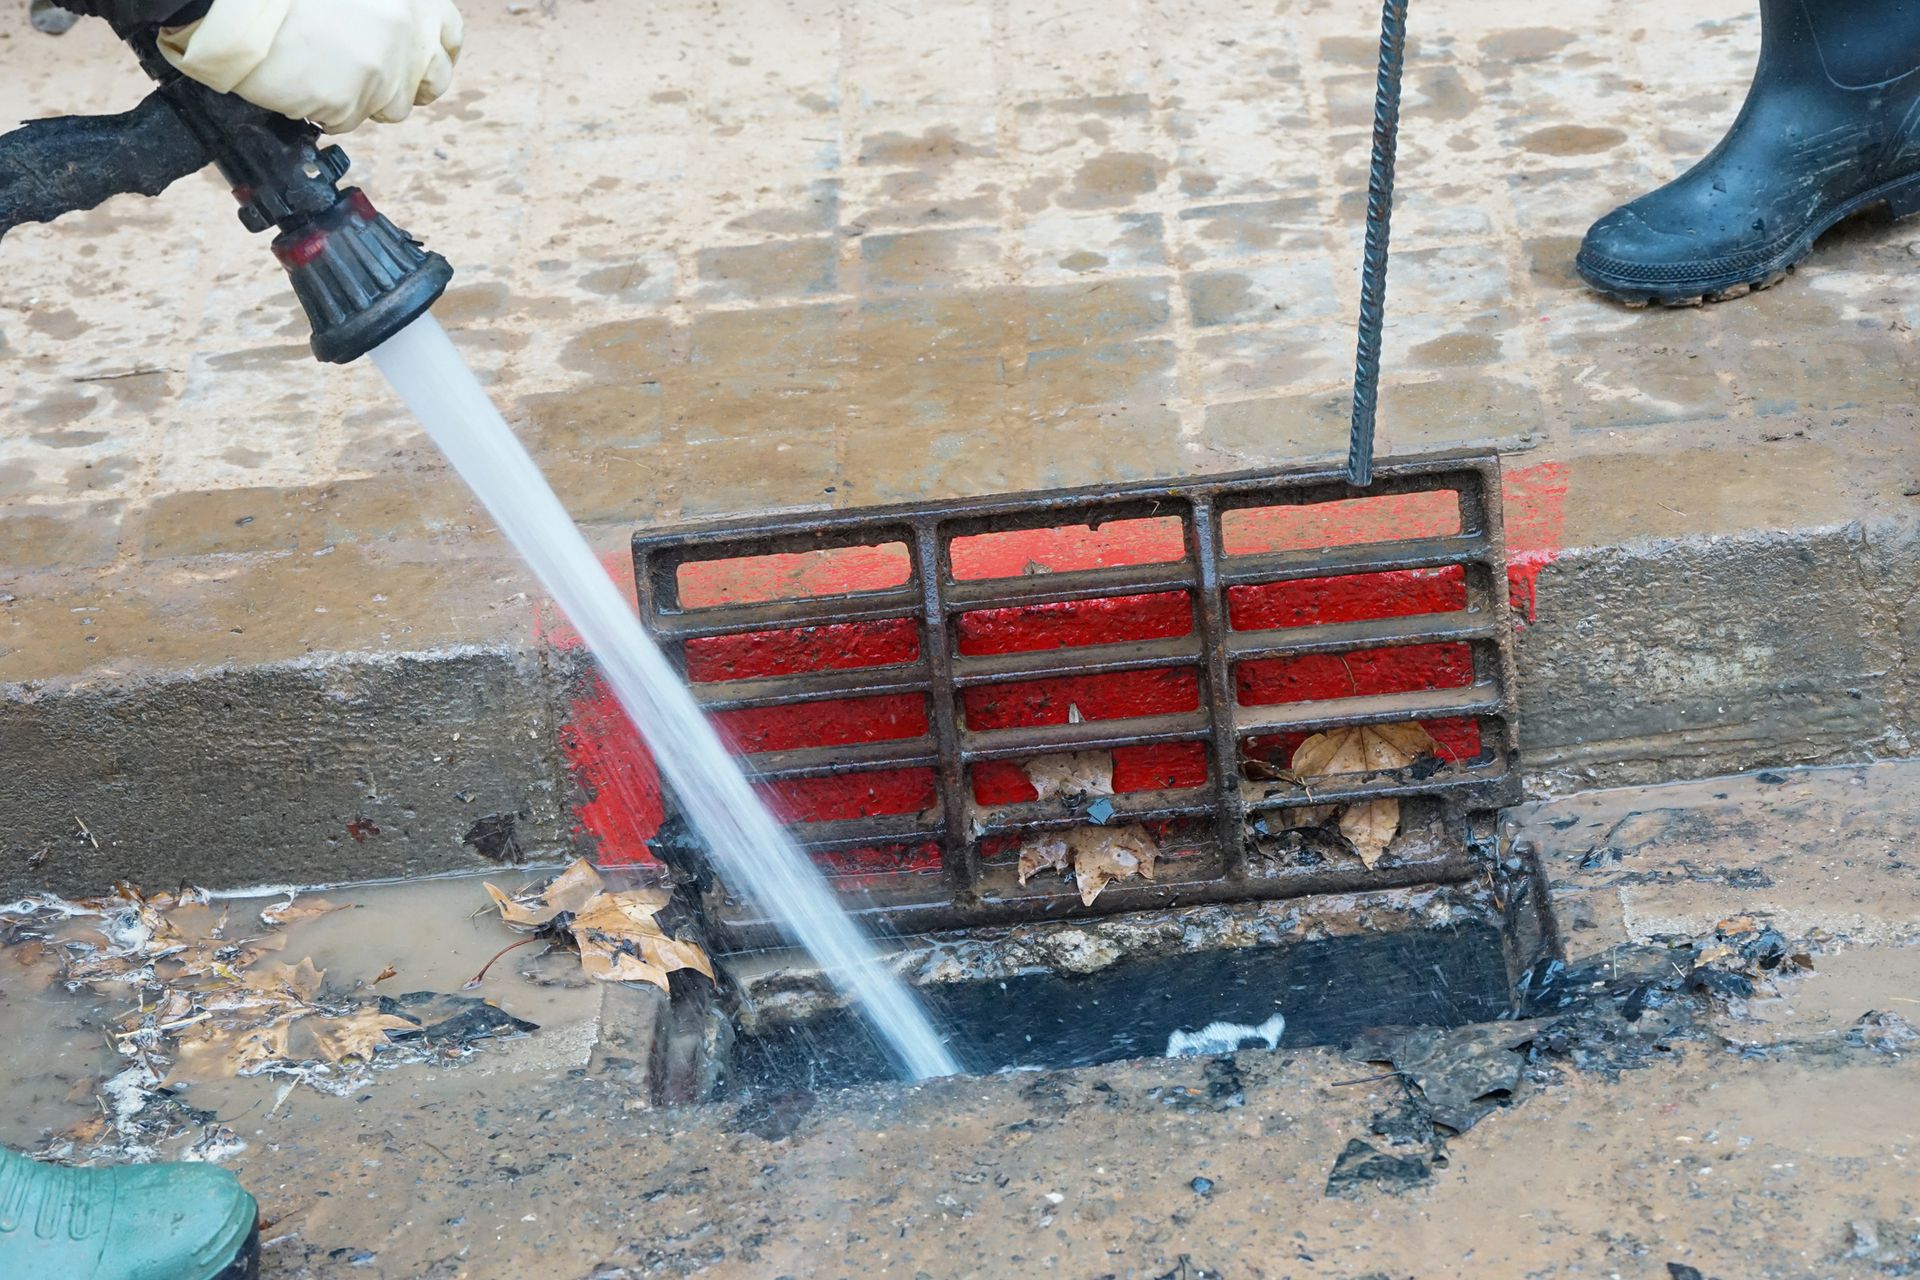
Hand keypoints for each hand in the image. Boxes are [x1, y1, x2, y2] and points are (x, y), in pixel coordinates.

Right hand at [158, 0, 462, 133]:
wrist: (234, 3)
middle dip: (406, 84)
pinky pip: (350, 119)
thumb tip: (399, 34)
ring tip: (324, 71)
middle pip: (432, 80)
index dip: (435, 53)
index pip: (448, 35)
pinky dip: (328, 109)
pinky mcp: (354, 100)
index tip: (421, 62)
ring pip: (392, 106)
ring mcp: (383, 69)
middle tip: (372, 78)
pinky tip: (303, 82)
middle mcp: (407, 32)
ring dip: (364, 98)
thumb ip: (386, 8)